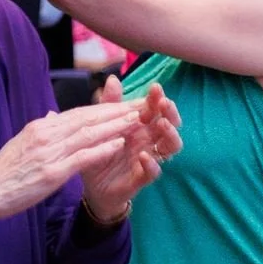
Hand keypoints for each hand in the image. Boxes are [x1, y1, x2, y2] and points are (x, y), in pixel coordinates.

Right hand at [0, 102, 145, 223]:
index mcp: (39, 127)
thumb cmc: (5, 171)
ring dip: (114, 126)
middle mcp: (45, 135)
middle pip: (86, 119)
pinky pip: (82, 157)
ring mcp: (48, 153)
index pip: (77, 113)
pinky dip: (102, 149)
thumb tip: (54, 116)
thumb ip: (41, 130)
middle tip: (138, 104)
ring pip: (87, 134)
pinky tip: (119, 144)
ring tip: (135, 119)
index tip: (123, 103)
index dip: (102, 107)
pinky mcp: (52, 173)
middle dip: (114, 111)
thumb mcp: (21, 144)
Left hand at [79, 78, 181, 222]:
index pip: (155, 109)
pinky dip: (151, 163)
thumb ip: (108, 104)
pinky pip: (153, 171)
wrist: (91, 184)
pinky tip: (144, 155)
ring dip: (170, 135)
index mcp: (140, 126)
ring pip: (171, 147)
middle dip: (170, 113)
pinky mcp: (142, 177)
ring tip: (162, 125)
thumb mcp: (99, 125)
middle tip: (164, 103)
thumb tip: (112, 79)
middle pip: (169, 124)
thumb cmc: (99, 150)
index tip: (155, 87)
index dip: (158, 98)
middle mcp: (149, 140)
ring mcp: (149, 158)